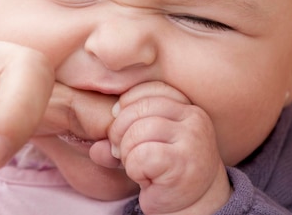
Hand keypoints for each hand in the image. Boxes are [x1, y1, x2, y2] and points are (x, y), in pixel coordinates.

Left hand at [108, 81, 230, 214]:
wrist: (195, 205)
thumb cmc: (165, 170)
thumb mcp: (143, 144)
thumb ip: (120, 135)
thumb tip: (96, 148)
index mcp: (186, 107)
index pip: (149, 89)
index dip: (126, 103)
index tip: (118, 121)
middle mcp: (194, 119)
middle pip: (140, 108)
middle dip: (119, 130)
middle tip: (120, 152)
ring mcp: (192, 140)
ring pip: (138, 132)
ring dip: (126, 153)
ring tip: (136, 166)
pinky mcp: (183, 163)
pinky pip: (141, 156)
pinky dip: (134, 169)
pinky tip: (146, 179)